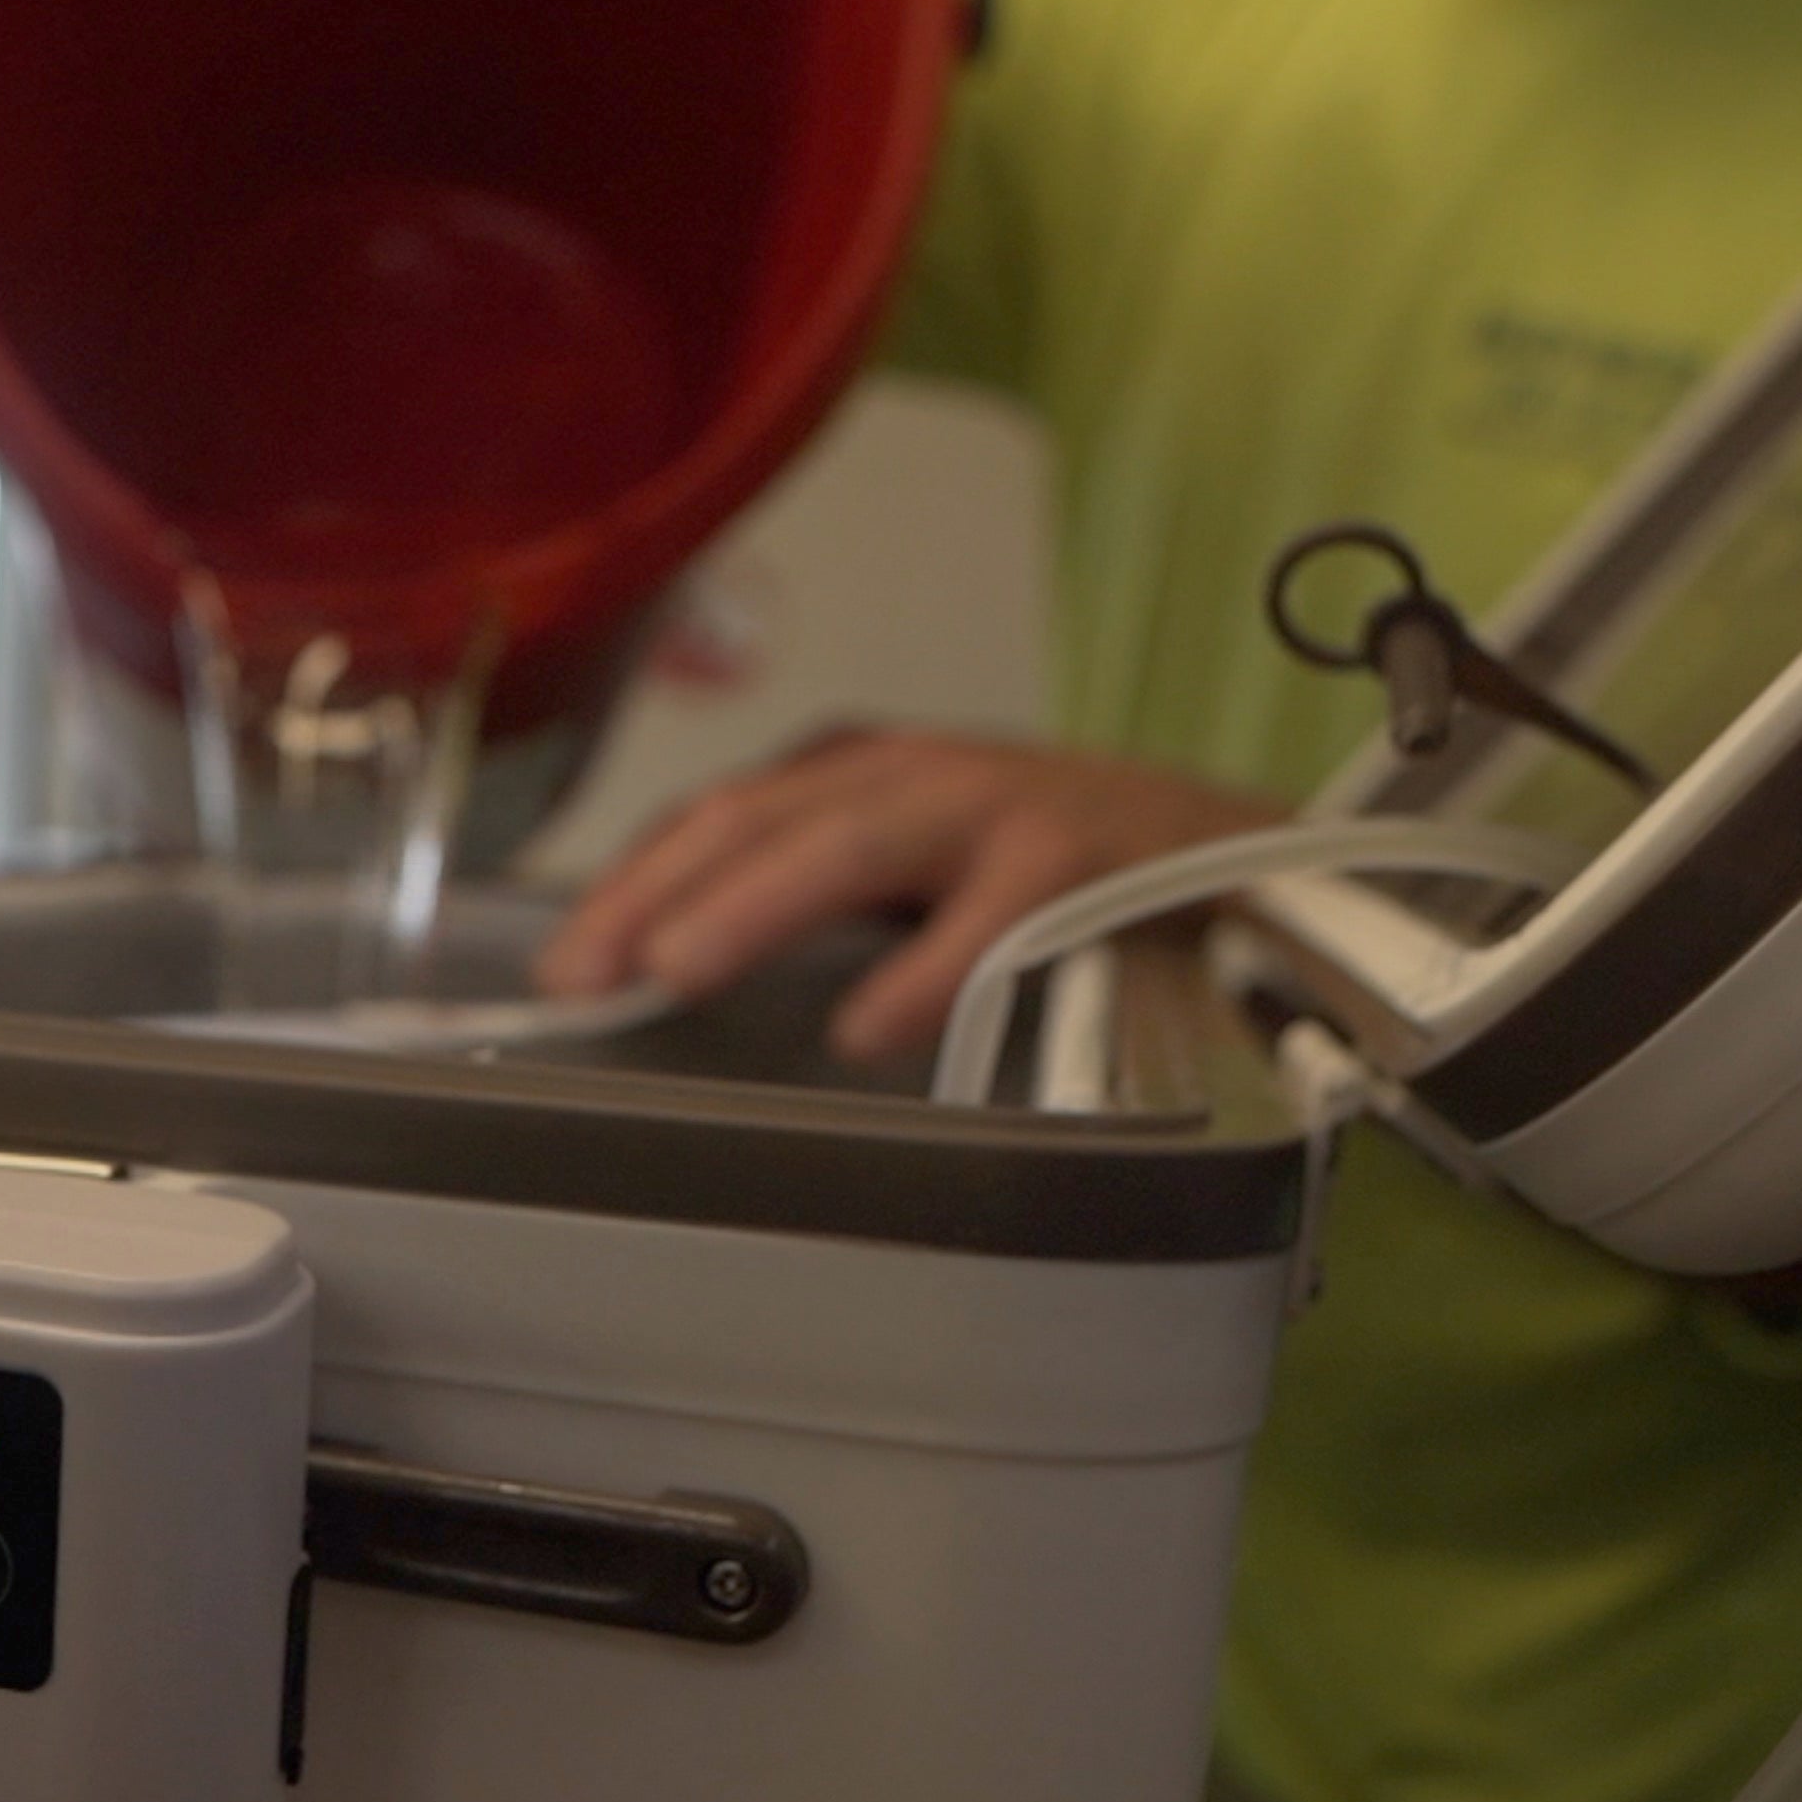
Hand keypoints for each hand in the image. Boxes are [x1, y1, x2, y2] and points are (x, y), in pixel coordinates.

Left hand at [534, 730, 1283, 1061]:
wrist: (1237, 858)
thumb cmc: (1051, 876)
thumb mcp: (910, 872)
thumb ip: (808, 907)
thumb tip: (668, 976)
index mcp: (858, 775)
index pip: (714, 818)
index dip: (629, 886)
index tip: (564, 967)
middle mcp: (913, 775)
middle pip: (757, 820)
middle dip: (658, 894)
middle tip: (587, 975)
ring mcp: (995, 807)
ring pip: (851, 843)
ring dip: (754, 904)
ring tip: (680, 968)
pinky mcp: (1079, 858)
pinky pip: (988, 914)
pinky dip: (921, 969)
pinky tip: (865, 1026)